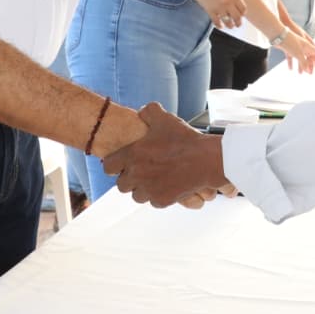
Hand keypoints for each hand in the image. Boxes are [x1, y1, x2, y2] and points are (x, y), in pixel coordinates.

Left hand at [104, 104, 228, 207]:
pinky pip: (153, 201)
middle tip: (140, 170)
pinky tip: (166, 184)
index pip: (108, 166)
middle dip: (128, 178)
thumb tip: (142, 112)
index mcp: (132, 155)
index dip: (114, 164)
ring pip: (136, 195)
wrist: (206, 161)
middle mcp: (137, 175)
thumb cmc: (185, 140)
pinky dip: (157, 195)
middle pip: (121, 185)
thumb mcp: (164, 118)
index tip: (122, 162)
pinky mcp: (162, 200)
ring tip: (153, 178)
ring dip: (142, 188)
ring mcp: (149, 190)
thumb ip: (148, 112)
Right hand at [189, 0, 245, 29]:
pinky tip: (220, 25)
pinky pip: (217, 22)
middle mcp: (228, 2)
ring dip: (230, 25)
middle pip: (238, 18)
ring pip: (229, 22)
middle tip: (237, 24)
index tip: (240, 15)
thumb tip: (234, 2)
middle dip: (238, 22)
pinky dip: (220, 25)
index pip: (243, 9)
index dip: (242, 13)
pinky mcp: (210, 10)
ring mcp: (219, 7)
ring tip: (230, 26)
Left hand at [280, 29, 314, 73]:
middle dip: (309, 65)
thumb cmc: (290, 42)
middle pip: (308, 56)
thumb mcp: (299, 54)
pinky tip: (290, 69)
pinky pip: (291, 57)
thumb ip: (304, 63)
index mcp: (308, 45)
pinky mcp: (288, 48)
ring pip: (300, 58)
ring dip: (301, 65)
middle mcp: (302, 46)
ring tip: (300, 73)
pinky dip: (292, 62)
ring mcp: (295, 47)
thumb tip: (308, 71)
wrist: (278, 35)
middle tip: (309, 73)